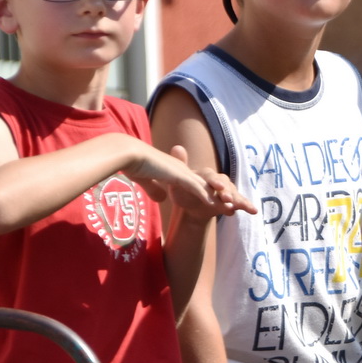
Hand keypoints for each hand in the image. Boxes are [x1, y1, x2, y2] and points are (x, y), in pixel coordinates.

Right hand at [124, 141, 251, 215]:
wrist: (126, 153)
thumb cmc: (132, 164)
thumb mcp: (146, 181)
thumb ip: (154, 189)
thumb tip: (161, 199)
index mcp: (176, 170)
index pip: (198, 184)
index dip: (210, 194)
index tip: (220, 203)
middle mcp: (183, 170)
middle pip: (207, 186)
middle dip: (222, 196)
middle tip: (235, 207)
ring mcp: (181, 172)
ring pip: (205, 187)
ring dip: (218, 198)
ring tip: (231, 209)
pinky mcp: (176, 175)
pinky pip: (195, 187)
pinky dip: (205, 196)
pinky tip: (213, 205)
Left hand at [165, 145, 255, 216]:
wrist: (192, 206)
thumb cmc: (184, 190)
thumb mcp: (178, 180)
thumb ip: (181, 164)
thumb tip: (178, 147)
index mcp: (206, 175)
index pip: (211, 176)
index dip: (215, 181)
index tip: (218, 187)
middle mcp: (219, 180)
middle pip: (225, 185)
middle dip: (227, 192)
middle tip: (227, 199)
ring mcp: (227, 190)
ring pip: (234, 194)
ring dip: (238, 199)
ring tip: (242, 207)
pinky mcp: (232, 200)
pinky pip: (241, 202)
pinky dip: (246, 205)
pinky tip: (253, 210)